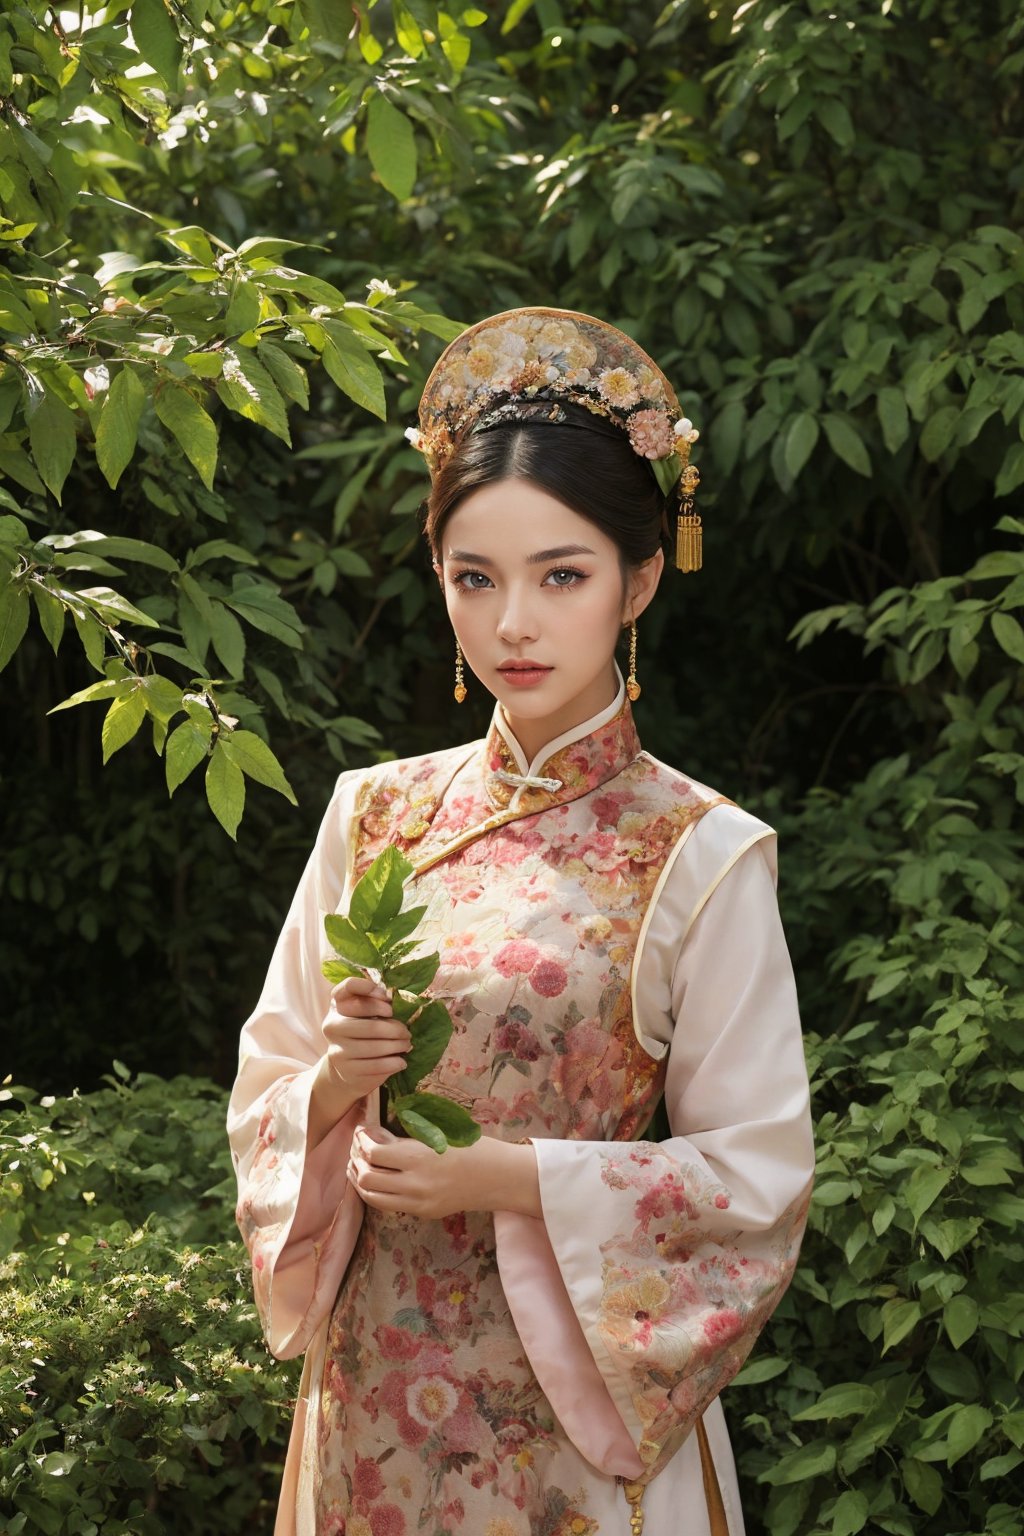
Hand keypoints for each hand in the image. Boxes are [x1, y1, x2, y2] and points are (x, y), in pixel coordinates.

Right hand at [322, 976, 411, 1100]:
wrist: (346, 1067)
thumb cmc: (362, 1032)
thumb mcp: (364, 1014)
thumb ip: (376, 1002)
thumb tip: (397, 1001)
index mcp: (337, 1005)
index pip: (348, 987)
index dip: (368, 988)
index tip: (388, 998)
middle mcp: (332, 1026)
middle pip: (371, 1026)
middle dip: (395, 1029)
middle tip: (407, 1032)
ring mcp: (337, 1050)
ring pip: (375, 1047)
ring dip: (398, 1046)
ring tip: (406, 1045)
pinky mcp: (346, 1071)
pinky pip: (376, 1066)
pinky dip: (394, 1063)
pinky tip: (401, 1061)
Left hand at [347, 1125, 541, 1219]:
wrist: (497, 1176)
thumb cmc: (471, 1146)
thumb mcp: (436, 1134)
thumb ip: (401, 1137)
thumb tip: (371, 1134)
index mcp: (419, 1157)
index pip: (373, 1153)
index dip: (361, 1140)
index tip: (362, 1130)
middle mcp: (415, 1184)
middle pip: (366, 1178)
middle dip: (356, 1160)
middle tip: (357, 1148)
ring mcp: (418, 1203)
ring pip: (372, 1197)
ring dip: (360, 1179)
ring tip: (360, 1164)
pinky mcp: (422, 1213)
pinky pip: (388, 1205)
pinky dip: (376, 1191)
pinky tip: (378, 1178)